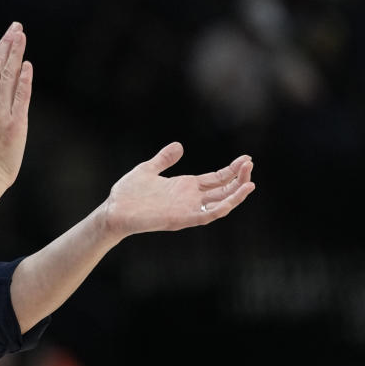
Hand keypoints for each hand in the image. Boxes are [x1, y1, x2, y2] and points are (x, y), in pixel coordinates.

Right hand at [0, 22, 31, 195]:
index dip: (0, 50)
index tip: (8, 34)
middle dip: (8, 45)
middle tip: (16, 26)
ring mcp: (2, 111)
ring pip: (8, 77)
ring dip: (15, 55)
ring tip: (21, 37)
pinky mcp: (15, 122)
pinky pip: (20, 97)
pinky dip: (23, 81)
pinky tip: (27, 66)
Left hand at [101, 142, 254, 238]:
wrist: (114, 210)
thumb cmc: (128, 193)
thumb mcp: (148, 169)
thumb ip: (164, 159)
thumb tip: (179, 145)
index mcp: (184, 187)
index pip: (215, 179)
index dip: (231, 170)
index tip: (246, 159)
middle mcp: (189, 199)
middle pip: (222, 190)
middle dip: (238, 178)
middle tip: (251, 164)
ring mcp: (187, 210)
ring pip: (219, 204)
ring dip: (235, 194)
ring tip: (250, 181)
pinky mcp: (181, 219)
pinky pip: (206, 215)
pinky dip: (221, 207)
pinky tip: (232, 198)